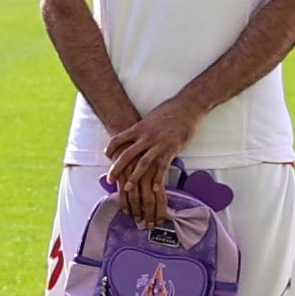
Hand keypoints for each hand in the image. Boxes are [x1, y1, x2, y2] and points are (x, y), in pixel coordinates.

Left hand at [103, 99, 202, 218]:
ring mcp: (159, 144)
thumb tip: (134, 134)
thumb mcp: (150, 117)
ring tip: (127, 189)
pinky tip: (154, 189)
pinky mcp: (172, 149)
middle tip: (109, 180)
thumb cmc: (170, 110)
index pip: (118, 138)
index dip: (110, 148)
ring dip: (134, 177)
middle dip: (116, 168)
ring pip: (142, 163)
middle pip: (126, 155)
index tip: (106, 156)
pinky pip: (162, 167)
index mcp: (139, 127)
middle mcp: (146, 136)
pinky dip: (158, 179)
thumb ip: (142, 128)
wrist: (188, 106)